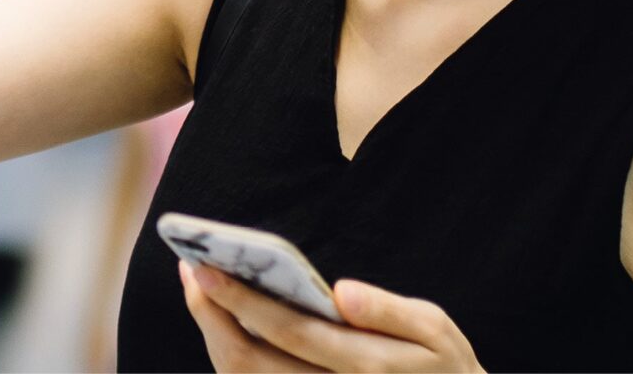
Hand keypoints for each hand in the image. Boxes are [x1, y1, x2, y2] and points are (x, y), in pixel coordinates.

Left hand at [180, 261, 482, 372]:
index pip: (290, 331)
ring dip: (214, 334)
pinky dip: (232, 354)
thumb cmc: (441, 368)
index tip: (204, 268)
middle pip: (249, 363)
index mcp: (365, 365)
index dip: (241, 301)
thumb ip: (389, 311)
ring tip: (201, 288)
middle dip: (211, 317)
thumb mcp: (436, 332)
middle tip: (190, 269)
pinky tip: (226, 320)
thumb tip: (341, 291)